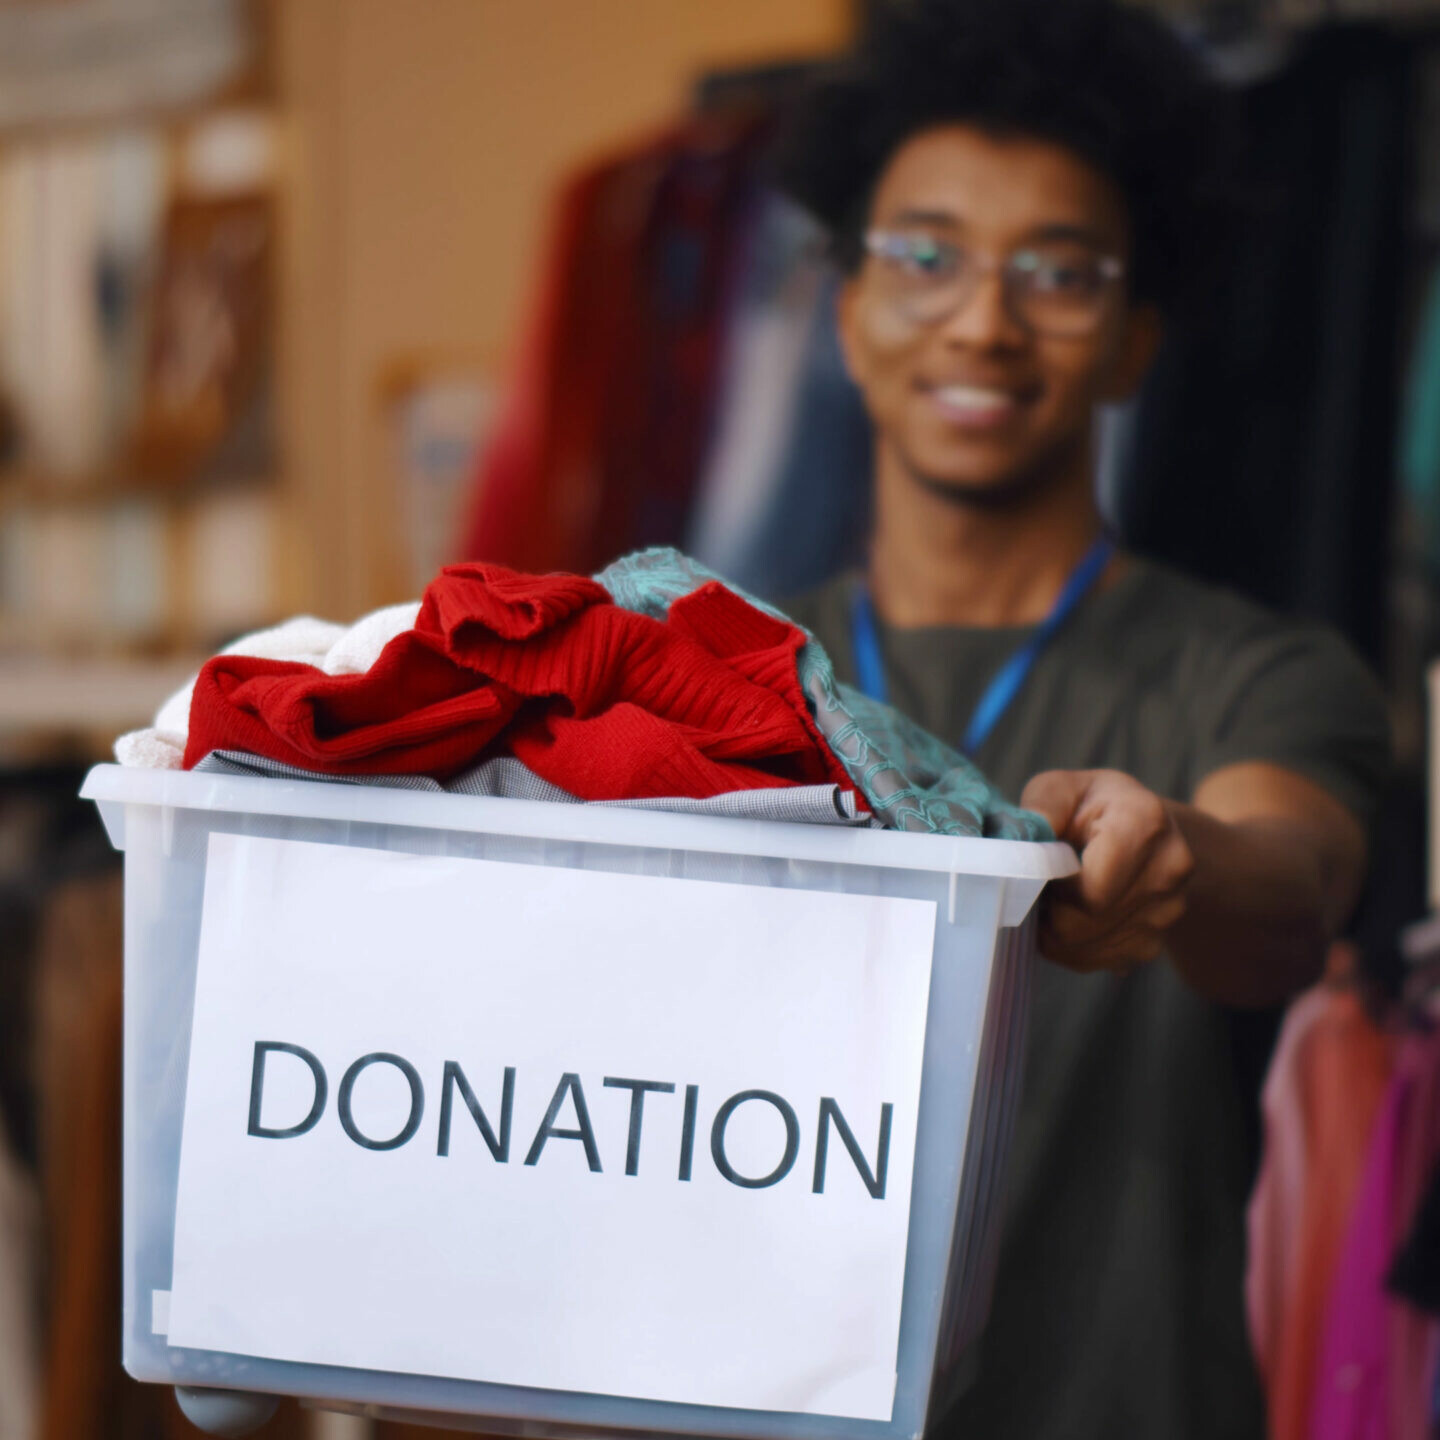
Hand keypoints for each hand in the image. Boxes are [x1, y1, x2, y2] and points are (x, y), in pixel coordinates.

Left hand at [1019, 769, 1194, 975]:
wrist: (1143, 831)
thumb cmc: (1090, 807)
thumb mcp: (1061, 789)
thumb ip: (1041, 807)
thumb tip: (1024, 841)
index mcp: (1146, 824)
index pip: (1092, 890)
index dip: (1054, 887)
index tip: (1042, 869)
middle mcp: (1168, 871)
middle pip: (1085, 923)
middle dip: (1049, 911)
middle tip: (1040, 887)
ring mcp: (1166, 913)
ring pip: (1086, 948)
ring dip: (1056, 931)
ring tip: (1055, 897)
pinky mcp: (1154, 944)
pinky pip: (1094, 962)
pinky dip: (1070, 947)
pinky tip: (1070, 915)